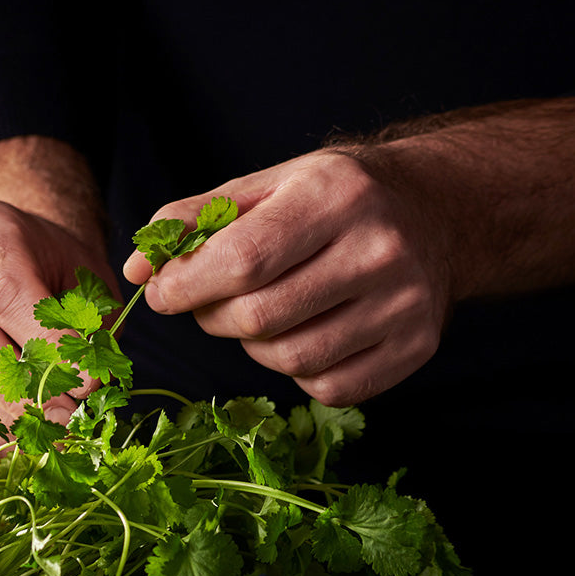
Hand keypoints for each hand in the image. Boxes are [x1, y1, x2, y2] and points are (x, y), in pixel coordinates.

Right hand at [0, 201, 117, 426]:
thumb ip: (89, 327)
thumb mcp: (85, 280)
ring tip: (44, 435)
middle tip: (63, 423)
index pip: (7, 294)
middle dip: (21, 392)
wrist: (1, 256)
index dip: (45, 345)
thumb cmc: (50, 269)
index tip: (84, 385)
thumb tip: (86, 389)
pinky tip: (11, 439)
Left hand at [123, 150, 450, 406]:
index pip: (242, 261)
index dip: (186, 287)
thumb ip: (196, 220)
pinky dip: (300, 373)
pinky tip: (306, 335)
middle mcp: (378, 250)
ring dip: (256, 347)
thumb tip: (138, 269)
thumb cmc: (333, 201)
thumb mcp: (268, 187)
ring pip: (290, 361)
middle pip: (259, 319)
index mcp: (336, 196)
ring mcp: (403, 305)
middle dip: (215, 317)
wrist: (436, 212)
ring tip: (264, 315)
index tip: (161, 292)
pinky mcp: (414, 348)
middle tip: (214, 303)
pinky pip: (327, 388)